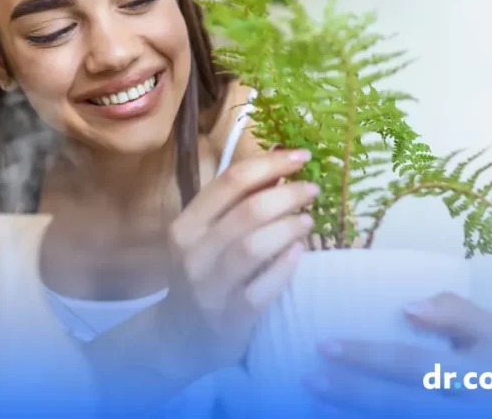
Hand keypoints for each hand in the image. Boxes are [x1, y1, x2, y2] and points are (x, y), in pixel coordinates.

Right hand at [156, 148, 319, 379]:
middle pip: (247, 211)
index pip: (229, 182)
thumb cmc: (202, 275)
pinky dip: (285, 267)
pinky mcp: (230, 320)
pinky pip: (263, 288)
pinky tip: (299, 253)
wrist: (179, 337)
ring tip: (308, 220)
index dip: (269, 163)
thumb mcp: (206, 237)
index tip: (300, 155)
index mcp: (185, 226)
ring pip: (254, 247)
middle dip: (287, 194)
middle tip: (312, 189)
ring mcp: (210, 289)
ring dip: (289, 227)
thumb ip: (236, 203)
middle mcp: (193, 254)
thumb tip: (280, 161)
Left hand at [305, 292, 491, 414]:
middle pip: (400, 402)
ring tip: (315, 402)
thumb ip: (457, 313)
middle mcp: (471, 410)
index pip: (416, 364)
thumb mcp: (491, 338)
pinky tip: (333, 418)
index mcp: (481, 376)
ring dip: (351, 416)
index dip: (368, 356)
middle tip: (309, 379)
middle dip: (350, 391)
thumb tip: (408, 308)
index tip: (324, 345)